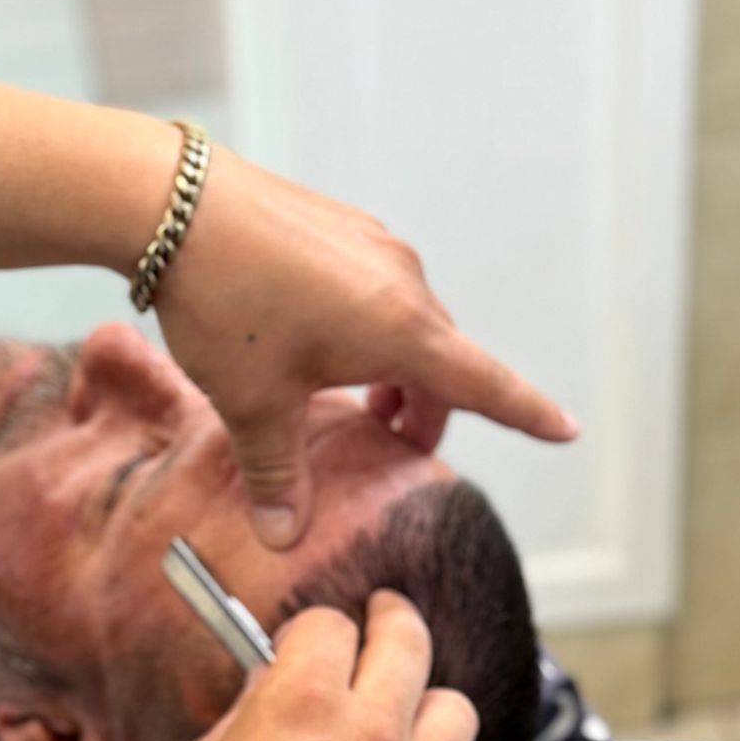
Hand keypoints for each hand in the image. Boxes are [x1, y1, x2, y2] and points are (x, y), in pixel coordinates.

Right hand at [148, 592, 498, 740]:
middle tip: (384, 623)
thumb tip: (279, 682)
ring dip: (429, 710)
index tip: (307, 645)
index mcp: (301, 704)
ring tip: (408, 723)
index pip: (328, 625)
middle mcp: (369, 736)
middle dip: (391, 624)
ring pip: (457, 711)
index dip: (312, 632)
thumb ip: (254, 710)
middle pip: (408, 641)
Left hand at [153, 146, 578, 548]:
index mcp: (401, 330)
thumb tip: (284, 536)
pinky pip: (373, 289)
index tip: (566, 429)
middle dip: (421, 410)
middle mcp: (404, 282)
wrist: (173, 205)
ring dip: (390, 369)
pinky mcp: (342, 226)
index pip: (485, 384)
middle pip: (439, 361)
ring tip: (345, 399)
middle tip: (388, 446)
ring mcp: (374, 246)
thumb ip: (277, 474)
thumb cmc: (223, 304)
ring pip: (404, 324)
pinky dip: (363, 327)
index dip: (528, 413)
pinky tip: (308, 341)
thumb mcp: (251, 403)